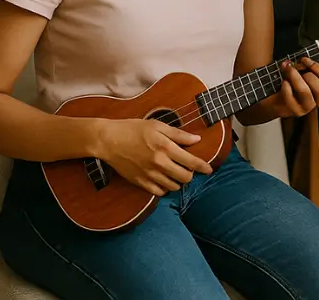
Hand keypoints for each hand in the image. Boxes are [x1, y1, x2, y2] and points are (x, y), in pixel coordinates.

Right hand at [96, 117, 212, 196]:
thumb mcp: (158, 126)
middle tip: (188, 169)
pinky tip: (164, 180)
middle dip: (191, 174)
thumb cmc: (133, 129)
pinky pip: (158, 192)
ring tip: (176, 173)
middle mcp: (159, 163)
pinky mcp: (139, 182)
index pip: (191, 162)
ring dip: (178, 181)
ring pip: (173, 186)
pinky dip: (164, 188)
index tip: (209, 169)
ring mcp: (149, 175)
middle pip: (185, 177)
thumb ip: (179, 134)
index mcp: (166, 148)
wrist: (108, 140)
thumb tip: (196, 139)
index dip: (203, 167)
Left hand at [271, 57, 318, 117]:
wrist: (276, 101)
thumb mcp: (298, 72)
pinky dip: (285, 86)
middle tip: (295, 68)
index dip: (316, 66)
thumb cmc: (290, 85)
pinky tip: (283, 82)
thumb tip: (296, 62)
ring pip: (305, 91)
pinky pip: (290, 97)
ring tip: (288, 72)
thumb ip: (300, 66)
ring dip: (295, 78)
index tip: (304, 59)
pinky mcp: (296, 112)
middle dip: (306, 74)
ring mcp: (308, 107)